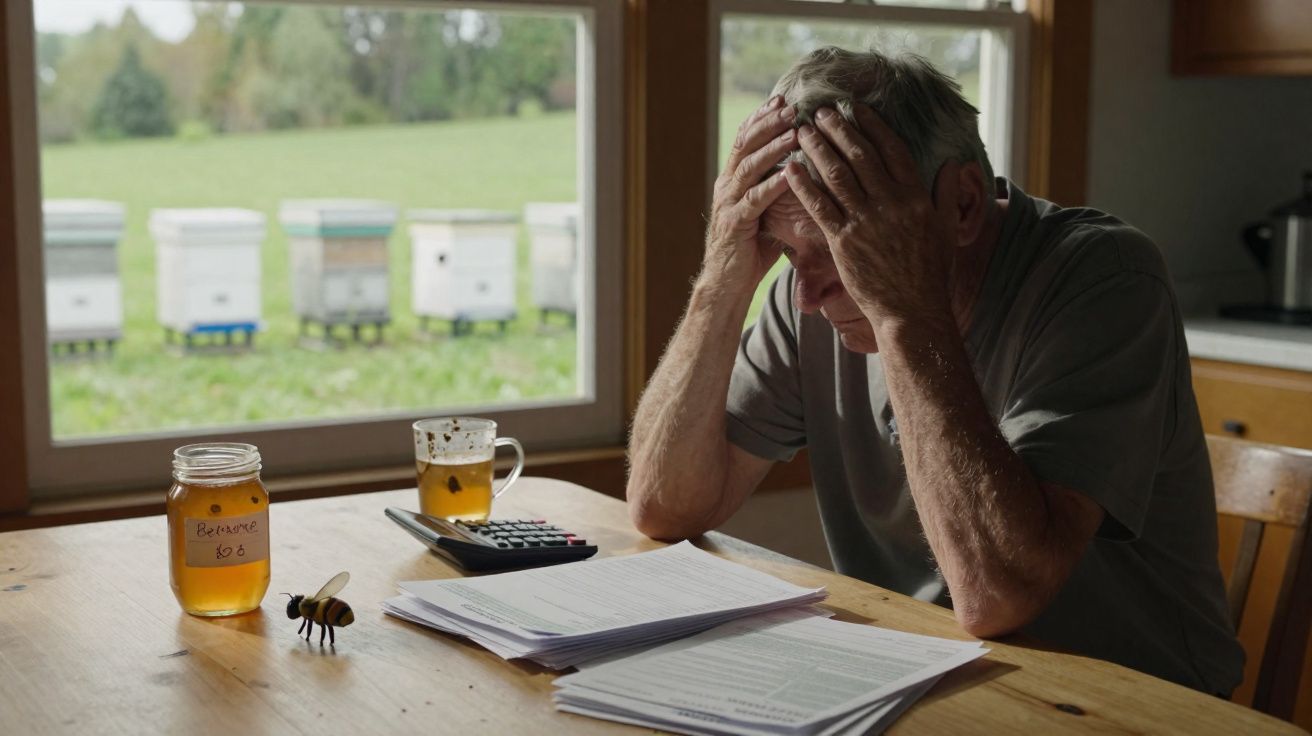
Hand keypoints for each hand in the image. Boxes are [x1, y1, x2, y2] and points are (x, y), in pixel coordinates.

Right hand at [702, 96, 798, 292]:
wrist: (726, 285)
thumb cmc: (751, 251)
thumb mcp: (767, 213)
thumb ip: (778, 192)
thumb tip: (807, 173)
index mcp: (733, 181)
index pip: (745, 140)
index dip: (761, 118)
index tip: (781, 99)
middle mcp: (727, 186)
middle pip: (745, 145)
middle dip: (768, 123)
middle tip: (790, 106)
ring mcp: (728, 204)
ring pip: (749, 167)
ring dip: (772, 148)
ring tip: (793, 131)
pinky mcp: (734, 225)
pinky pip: (754, 200)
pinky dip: (771, 185)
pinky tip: (789, 174)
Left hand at [783, 104, 959, 327]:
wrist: (913, 311)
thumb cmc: (932, 273)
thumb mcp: (947, 228)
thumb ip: (947, 193)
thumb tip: (956, 163)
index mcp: (916, 196)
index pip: (892, 149)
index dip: (873, 125)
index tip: (857, 108)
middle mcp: (891, 204)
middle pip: (860, 156)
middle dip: (838, 130)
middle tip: (820, 112)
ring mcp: (866, 222)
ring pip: (837, 176)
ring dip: (818, 150)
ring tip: (802, 132)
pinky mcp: (844, 242)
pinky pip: (819, 207)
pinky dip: (803, 186)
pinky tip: (790, 169)